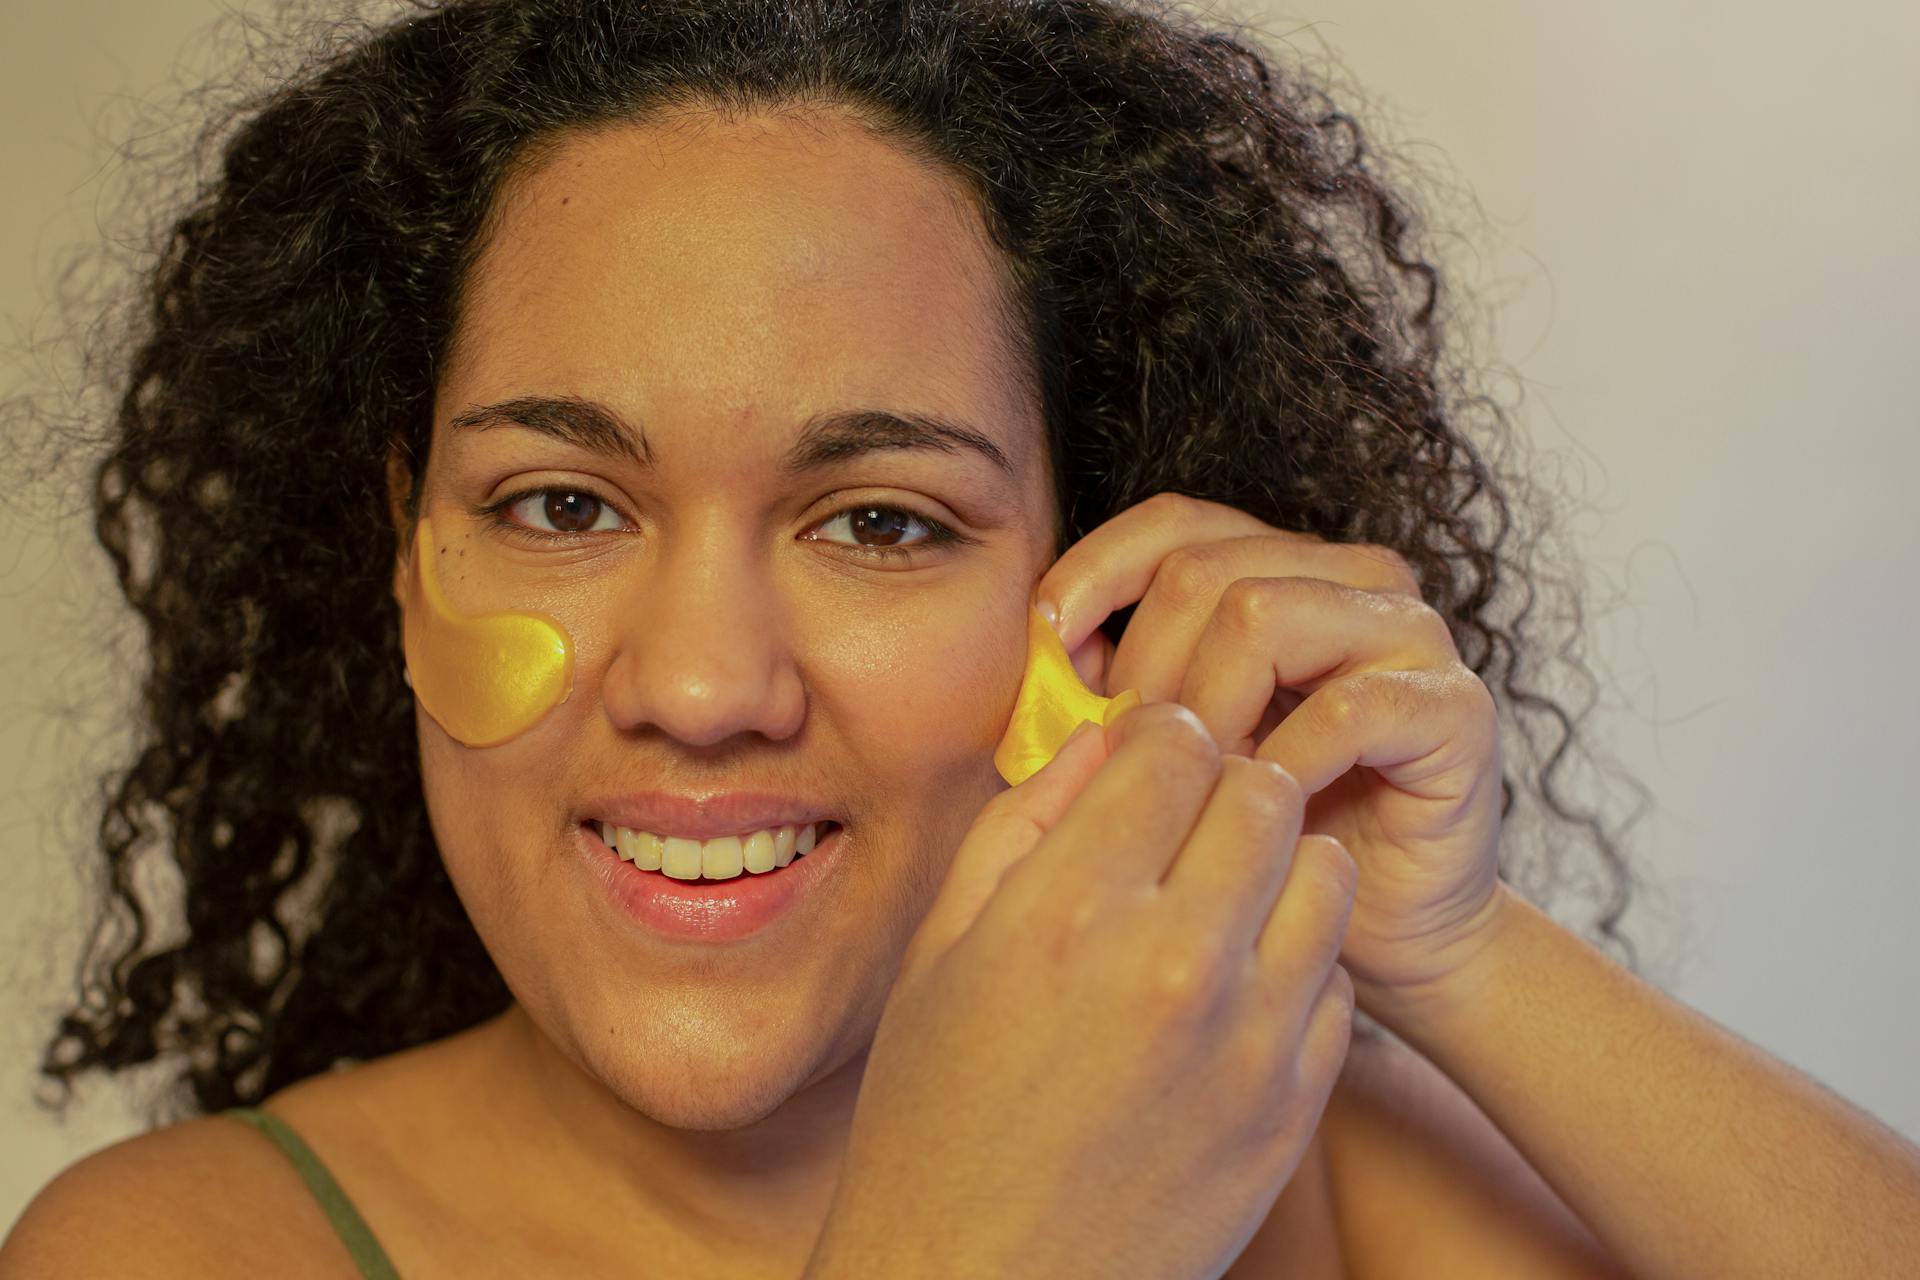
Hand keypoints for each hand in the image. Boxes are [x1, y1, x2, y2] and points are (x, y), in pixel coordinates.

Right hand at [809, 703, 1354, 1279]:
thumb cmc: (934, 1121)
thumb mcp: (938, 954)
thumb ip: (1020, 826)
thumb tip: (1098, 742)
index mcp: (1066, 912)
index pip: (1174, 745)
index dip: (1158, 737)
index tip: (1144, 763)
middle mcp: (1173, 963)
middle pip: (1262, 790)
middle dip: (1224, 785)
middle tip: (1185, 822)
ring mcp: (1249, 1041)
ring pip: (1325, 871)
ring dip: (1276, 864)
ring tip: (1218, 900)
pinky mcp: (1294, 1108)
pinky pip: (1336, 979)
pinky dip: (1295, 962)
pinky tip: (1230, 990)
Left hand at [1031, 491, 1508, 1010]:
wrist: (1383, 933)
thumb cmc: (1268, 840)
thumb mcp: (1175, 750)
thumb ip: (1120, 687)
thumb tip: (1049, 647)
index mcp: (1284, 569)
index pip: (1175, 524)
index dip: (1097, 571)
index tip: (1043, 645)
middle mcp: (1352, 579)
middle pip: (1203, 569)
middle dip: (1143, 667)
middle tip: (1128, 756)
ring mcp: (1410, 634)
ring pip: (1262, 614)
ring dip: (1205, 708)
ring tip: (1192, 784)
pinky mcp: (1454, 705)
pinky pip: (1343, 705)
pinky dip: (1283, 761)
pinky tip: (1261, 809)